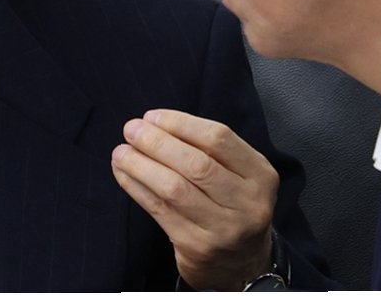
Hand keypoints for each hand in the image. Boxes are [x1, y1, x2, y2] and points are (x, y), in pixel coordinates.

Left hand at [111, 109, 277, 289]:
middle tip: (131, 130)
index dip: (180, 124)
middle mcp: (247, 202)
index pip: (218, 138)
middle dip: (157, 143)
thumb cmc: (231, 204)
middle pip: (196, 164)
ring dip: (141, 166)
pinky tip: (123, 174)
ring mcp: (223, 229)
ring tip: (120, 152)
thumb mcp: (238, 174)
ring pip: (175, 188)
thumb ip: (208, 149)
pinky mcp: (197, 247)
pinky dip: (137, 188)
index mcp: (260, 174)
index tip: (151, 117)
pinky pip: (160, 211)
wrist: (242, 263)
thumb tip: (154, 123)